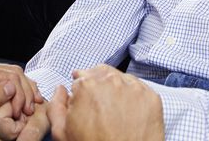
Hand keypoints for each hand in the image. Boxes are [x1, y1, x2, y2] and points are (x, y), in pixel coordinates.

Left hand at [0, 59, 41, 140]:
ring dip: (25, 92)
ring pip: (15, 77)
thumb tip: (11, 87)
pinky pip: (10, 83)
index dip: (19, 93)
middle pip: (14, 73)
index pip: (8, 75)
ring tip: (31, 108)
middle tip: (29, 111)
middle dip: (25, 92)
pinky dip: (20, 93)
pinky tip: (26, 103)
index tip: (22, 112)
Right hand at [46, 65, 163, 140]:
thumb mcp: (62, 133)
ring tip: (114, 109)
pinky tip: (128, 112)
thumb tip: (61, 90)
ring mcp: (134, 89)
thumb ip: (56, 107)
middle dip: (98, 85)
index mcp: (86, 86)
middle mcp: (111, 82)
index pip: (81, 78)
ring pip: (122, 79)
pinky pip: (140, 90)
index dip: (81, 92)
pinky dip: (133, 97)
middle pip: (101, 74)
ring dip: (116, 89)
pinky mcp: (152, 98)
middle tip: (99, 105)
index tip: (85, 102)